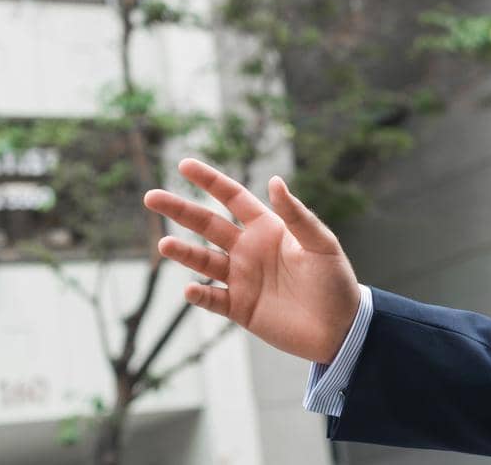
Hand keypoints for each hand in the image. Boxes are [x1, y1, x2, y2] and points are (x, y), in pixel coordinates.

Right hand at [143, 158, 361, 363]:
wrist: (340, 326)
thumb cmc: (335, 279)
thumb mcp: (320, 243)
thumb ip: (297, 216)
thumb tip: (274, 181)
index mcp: (268, 228)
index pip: (232, 198)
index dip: (210, 181)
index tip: (184, 164)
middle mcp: (249, 249)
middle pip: (207, 225)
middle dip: (180, 210)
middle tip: (150, 197)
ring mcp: (241, 279)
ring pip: (203, 261)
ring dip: (183, 253)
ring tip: (163, 244)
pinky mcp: (239, 308)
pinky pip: (212, 299)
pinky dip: (199, 295)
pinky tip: (191, 289)